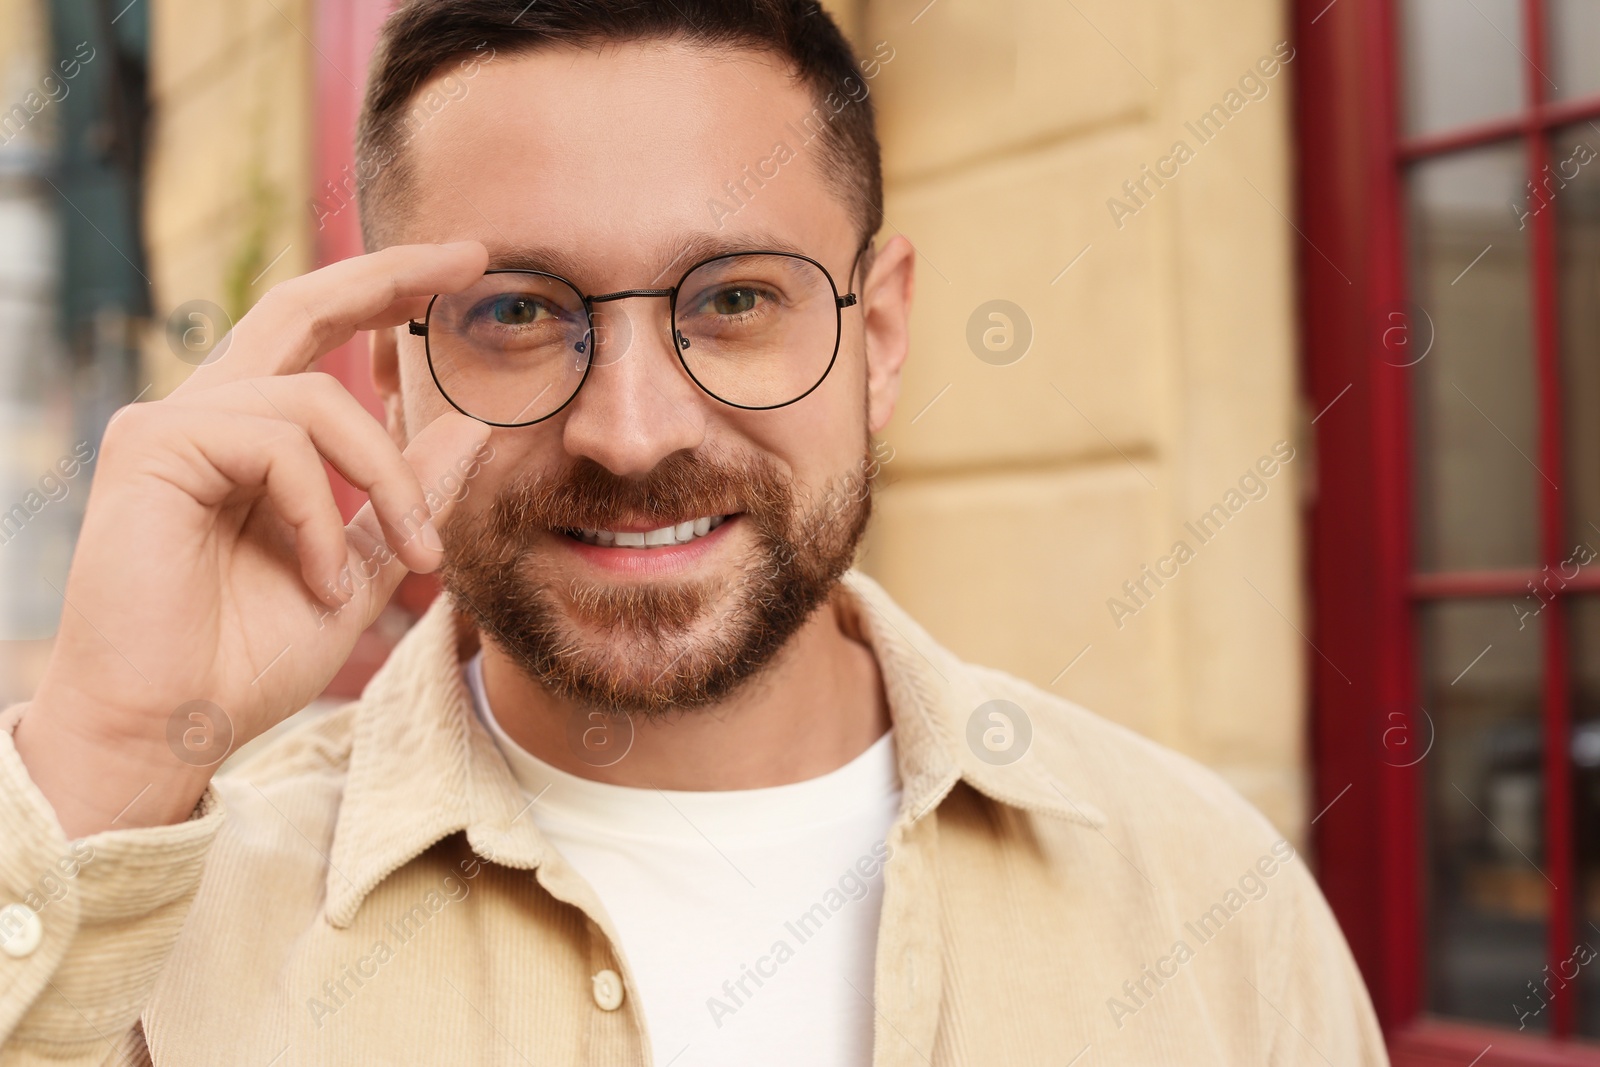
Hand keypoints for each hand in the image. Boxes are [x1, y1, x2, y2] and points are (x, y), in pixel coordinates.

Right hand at [13, 242, 490, 836]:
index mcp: (251, 436)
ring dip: (386, 481)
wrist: (166, 727)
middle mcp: (208, 414)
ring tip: (408, 561)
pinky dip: (320, 512)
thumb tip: (471, 426)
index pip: (318, 333)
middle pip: (301, 303)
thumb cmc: (243, 659)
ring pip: (318, 398)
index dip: (384, 291)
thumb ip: (406, 498)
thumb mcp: (359, 569)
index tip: (464, 270)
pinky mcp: (152, 446)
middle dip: (391, 275)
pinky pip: (278, 442)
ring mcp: (172, 424)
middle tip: (473, 259)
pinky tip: (319, 580)